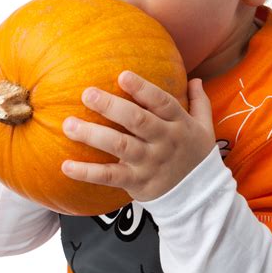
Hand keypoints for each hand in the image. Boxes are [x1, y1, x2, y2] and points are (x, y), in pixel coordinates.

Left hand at [61, 70, 215, 201]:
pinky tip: (66, 166)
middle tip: (87, 94)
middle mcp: (164, 141)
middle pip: (137, 121)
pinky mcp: (137, 182)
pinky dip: (87, 172)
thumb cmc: (196, 156)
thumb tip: (196, 78)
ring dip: (93, 135)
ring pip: (120, 146)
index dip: (143, 89)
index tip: (123, 76)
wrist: (200, 197)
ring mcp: (149, 162)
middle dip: (111, 106)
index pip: (162, 103)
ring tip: (69, 125)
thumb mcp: (204, 128)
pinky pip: (110, 177)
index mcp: (179, 124)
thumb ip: (199, 102)